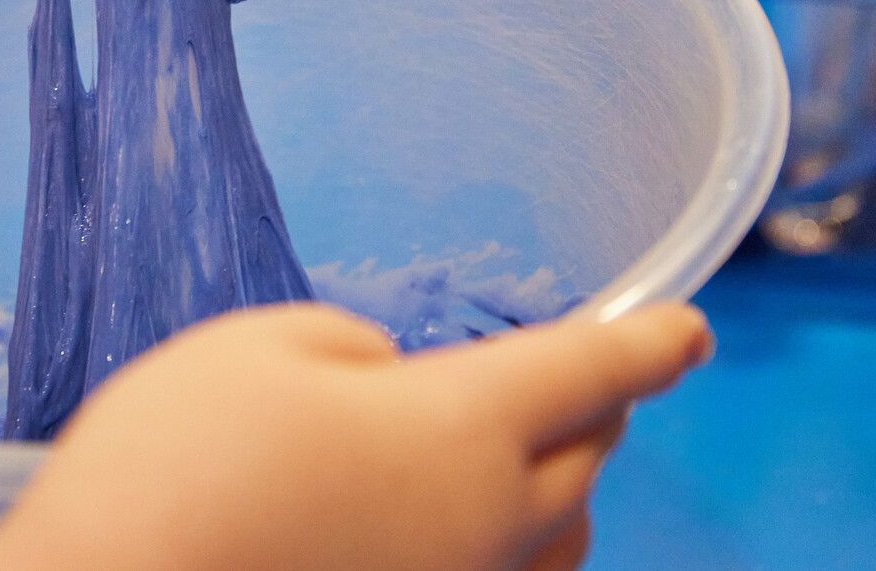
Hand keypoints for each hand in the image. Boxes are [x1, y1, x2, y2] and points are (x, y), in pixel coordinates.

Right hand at [0, 302, 712, 570]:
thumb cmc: (184, 460)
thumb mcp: (262, 346)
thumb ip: (352, 349)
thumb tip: (385, 389)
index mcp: (465, 427)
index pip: (592, 370)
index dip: (649, 340)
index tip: (692, 328)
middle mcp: (490, 525)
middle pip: (587, 465)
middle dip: (598, 413)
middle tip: (578, 384)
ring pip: (556, 545)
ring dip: (559, 495)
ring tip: (526, 466)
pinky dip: (505, 553)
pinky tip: (453, 535)